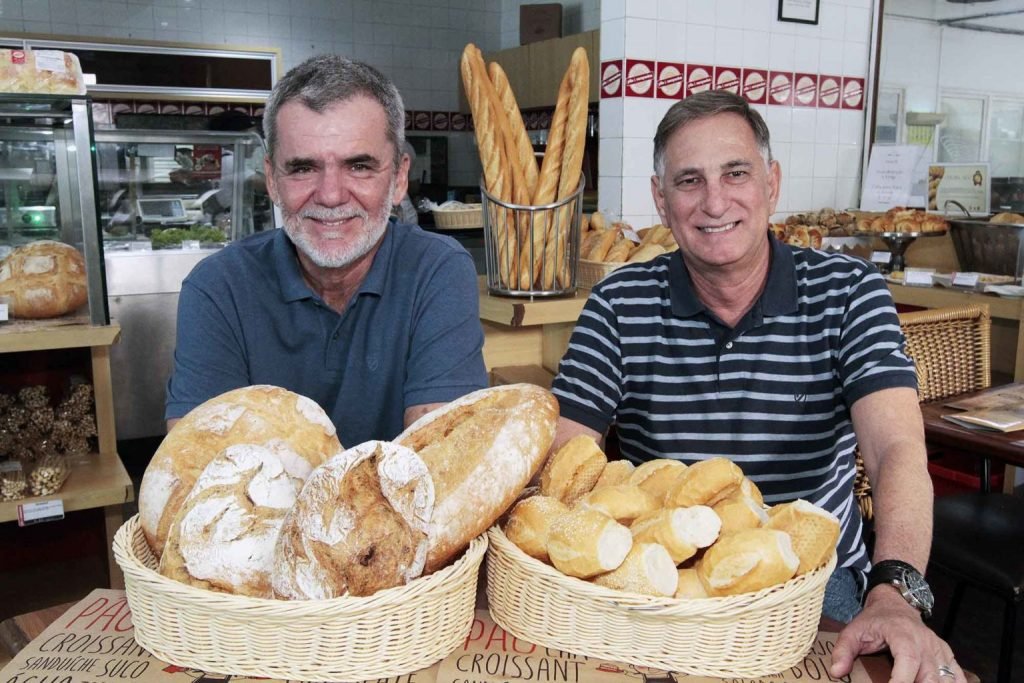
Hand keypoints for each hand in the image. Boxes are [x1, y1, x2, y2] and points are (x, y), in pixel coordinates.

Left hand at [830, 587, 965, 682]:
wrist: (896, 603)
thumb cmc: (875, 619)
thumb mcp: (853, 630)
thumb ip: (843, 650)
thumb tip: (836, 672)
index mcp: (903, 635)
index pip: (908, 662)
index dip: (901, 682)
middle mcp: (926, 643)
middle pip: (931, 677)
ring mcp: (939, 650)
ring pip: (947, 679)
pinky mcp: (948, 656)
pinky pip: (957, 677)